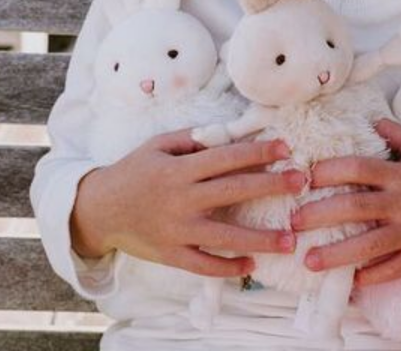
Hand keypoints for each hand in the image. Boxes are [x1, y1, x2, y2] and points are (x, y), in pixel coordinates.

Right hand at [71, 130, 304, 276]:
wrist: (98, 209)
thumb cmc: (133, 171)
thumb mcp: (157, 145)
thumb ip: (191, 139)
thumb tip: (227, 133)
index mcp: (179, 169)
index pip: (225, 158)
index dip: (257, 152)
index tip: (284, 148)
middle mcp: (180, 200)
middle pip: (233, 191)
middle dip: (270, 186)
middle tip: (301, 182)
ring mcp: (176, 231)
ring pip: (225, 235)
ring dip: (260, 237)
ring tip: (291, 239)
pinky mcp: (171, 254)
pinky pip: (204, 265)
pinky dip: (228, 267)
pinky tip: (252, 265)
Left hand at [290, 119, 400, 286]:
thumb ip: (396, 133)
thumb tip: (372, 119)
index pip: (359, 168)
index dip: (330, 171)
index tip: (305, 177)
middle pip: (356, 208)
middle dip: (320, 215)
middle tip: (293, 222)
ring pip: (369, 245)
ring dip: (336, 254)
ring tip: (308, 260)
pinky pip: (392, 270)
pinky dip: (369, 277)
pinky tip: (347, 281)